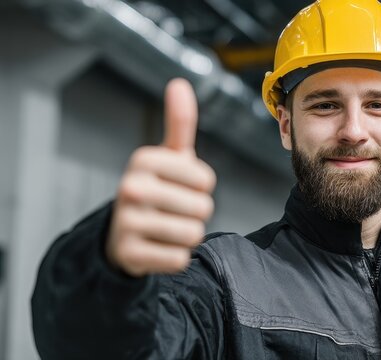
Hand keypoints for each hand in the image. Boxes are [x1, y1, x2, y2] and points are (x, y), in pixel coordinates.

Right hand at [106, 78, 215, 276]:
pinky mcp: (128, 254)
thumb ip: (179, 123)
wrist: (122, 234)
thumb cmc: (157, 189)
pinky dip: (175, 257)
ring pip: (193, 234)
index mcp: (144, 159)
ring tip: (166, 228)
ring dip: (187, 236)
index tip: (179, 187)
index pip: (206, 180)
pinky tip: (157, 247)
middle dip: (195, 214)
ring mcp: (126, 221)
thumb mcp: (168, 157)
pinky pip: (179, 259)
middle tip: (171, 211)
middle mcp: (130, 187)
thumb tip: (180, 83)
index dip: (201, 188)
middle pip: (203, 208)